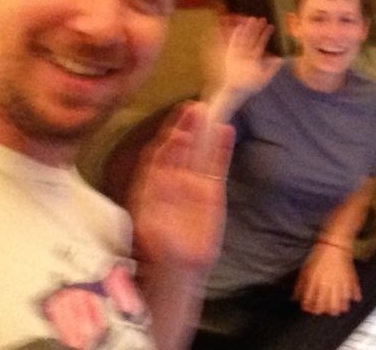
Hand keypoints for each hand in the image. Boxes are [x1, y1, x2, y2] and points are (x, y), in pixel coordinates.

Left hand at [128, 102, 234, 271]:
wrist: (178, 268)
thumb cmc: (158, 247)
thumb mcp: (149, 221)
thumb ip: (154, 197)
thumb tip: (160, 175)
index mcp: (153, 183)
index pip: (160, 154)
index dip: (168, 137)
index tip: (176, 122)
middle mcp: (173, 179)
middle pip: (181, 147)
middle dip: (186, 127)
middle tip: (194, 107)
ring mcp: (194, 184)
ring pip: (199, 152)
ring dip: (203, 132)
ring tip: (209, 111)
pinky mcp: (212, 192)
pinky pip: (217, 166)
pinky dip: (221, 149)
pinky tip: (226, 131)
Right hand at [206, 16, 281, 120]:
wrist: (237, 90)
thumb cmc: (251, 86)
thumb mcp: (264, 78)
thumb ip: (272, 69)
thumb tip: (281, 59)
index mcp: (255, 58)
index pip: (261, 43)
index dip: (266, 35)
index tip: (271, 26)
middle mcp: (247, 54)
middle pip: (252, 38)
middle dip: (257, 29)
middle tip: (262, 18)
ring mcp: (238, 54)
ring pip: (244, 38)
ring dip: (247, 29)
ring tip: (252, 19)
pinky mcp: (230, 55)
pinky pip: (233, 43)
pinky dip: (236, 36)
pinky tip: (240, 28)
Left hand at [292, 243, 360, 315]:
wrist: (334, 245)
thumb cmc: (318, 256)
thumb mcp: (305, 270)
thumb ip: (300, 286)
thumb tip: (294, 298)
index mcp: (314, 283)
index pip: (310, 304)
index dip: (308, 307)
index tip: (308, 307)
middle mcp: (327, 286)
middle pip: (325, 308)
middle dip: (322, 311)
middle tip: (320, 309)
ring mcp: (339, 285)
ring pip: (339, 306)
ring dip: (336, 309)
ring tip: (333, 309)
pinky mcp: (350, 282)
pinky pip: (350, 296)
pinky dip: (348, 301)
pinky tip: (345, 302)